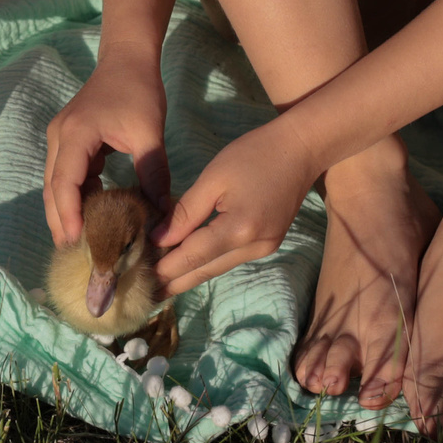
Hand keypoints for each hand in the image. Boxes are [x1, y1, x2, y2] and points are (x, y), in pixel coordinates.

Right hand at [42, 50, 168, 245]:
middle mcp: (60, 138)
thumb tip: (163, 212)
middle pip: (52, 189)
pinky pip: (66, 176)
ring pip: (55, 184)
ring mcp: (61, 139)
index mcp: (75, 135)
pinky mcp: (69, 141)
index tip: (77, 242)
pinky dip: (74, 198)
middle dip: (61, 222)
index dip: (68, 215)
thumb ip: (154, 172)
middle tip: (74, 256)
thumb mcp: (149, 132)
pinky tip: (89, 217)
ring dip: (65, 213)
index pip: (64, 183)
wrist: (127, 59)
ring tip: (79, 245)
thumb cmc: (138, 91)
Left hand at [153, 121, 321, 295]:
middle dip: (176, 282)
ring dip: (190, 275)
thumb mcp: (214, 178)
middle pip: (206, 270)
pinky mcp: (269, 243)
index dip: (166, 267)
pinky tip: (191, 265)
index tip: (140, 277)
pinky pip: (231, 258)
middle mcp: (254, 246)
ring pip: (219, 267)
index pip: (193, 256)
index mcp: (239, 229)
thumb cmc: (254, 154)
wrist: (302, 148)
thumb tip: (158, 238)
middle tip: (147, 295)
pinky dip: (209, 262)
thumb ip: (185, 212)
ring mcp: (265, 248)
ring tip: (163, 285)